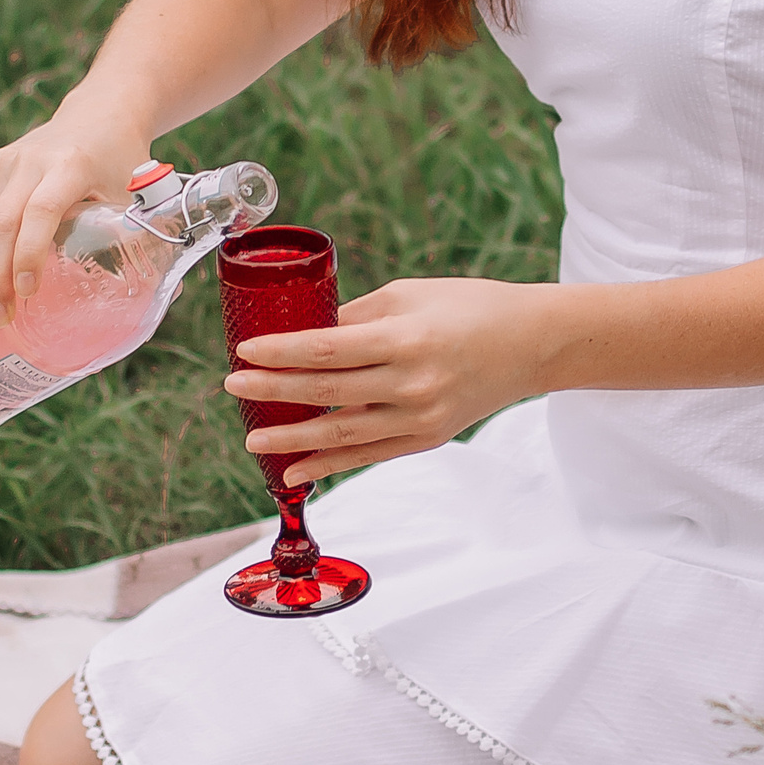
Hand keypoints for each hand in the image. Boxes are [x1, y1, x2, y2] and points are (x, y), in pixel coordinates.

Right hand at [0, 108, 151, 329]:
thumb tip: (164, 296)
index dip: (29, 254)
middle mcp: (29, 161)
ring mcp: (1, 163)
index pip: (40, 211)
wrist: (97, 116)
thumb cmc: (122, 163)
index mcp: (70, 165)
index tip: (27, 294)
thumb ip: (141, 236)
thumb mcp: (136, 193)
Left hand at [224, 276, 552, 477]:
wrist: (531, 345)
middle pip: (327, 391)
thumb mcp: (410, 296)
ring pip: (342, 433)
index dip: (280, 353)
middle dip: (274, 391)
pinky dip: (329, 463)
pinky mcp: (427, 437)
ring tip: (252, 438)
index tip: (244, 352)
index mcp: (406, 337)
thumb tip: (299, 331)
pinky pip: (368, 455)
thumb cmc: (468, 307)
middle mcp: (413, 382)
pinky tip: (294, 468)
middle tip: (233, 386)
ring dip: (292, 438)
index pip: (328, 348)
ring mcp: (421, 416)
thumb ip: (356, 317)